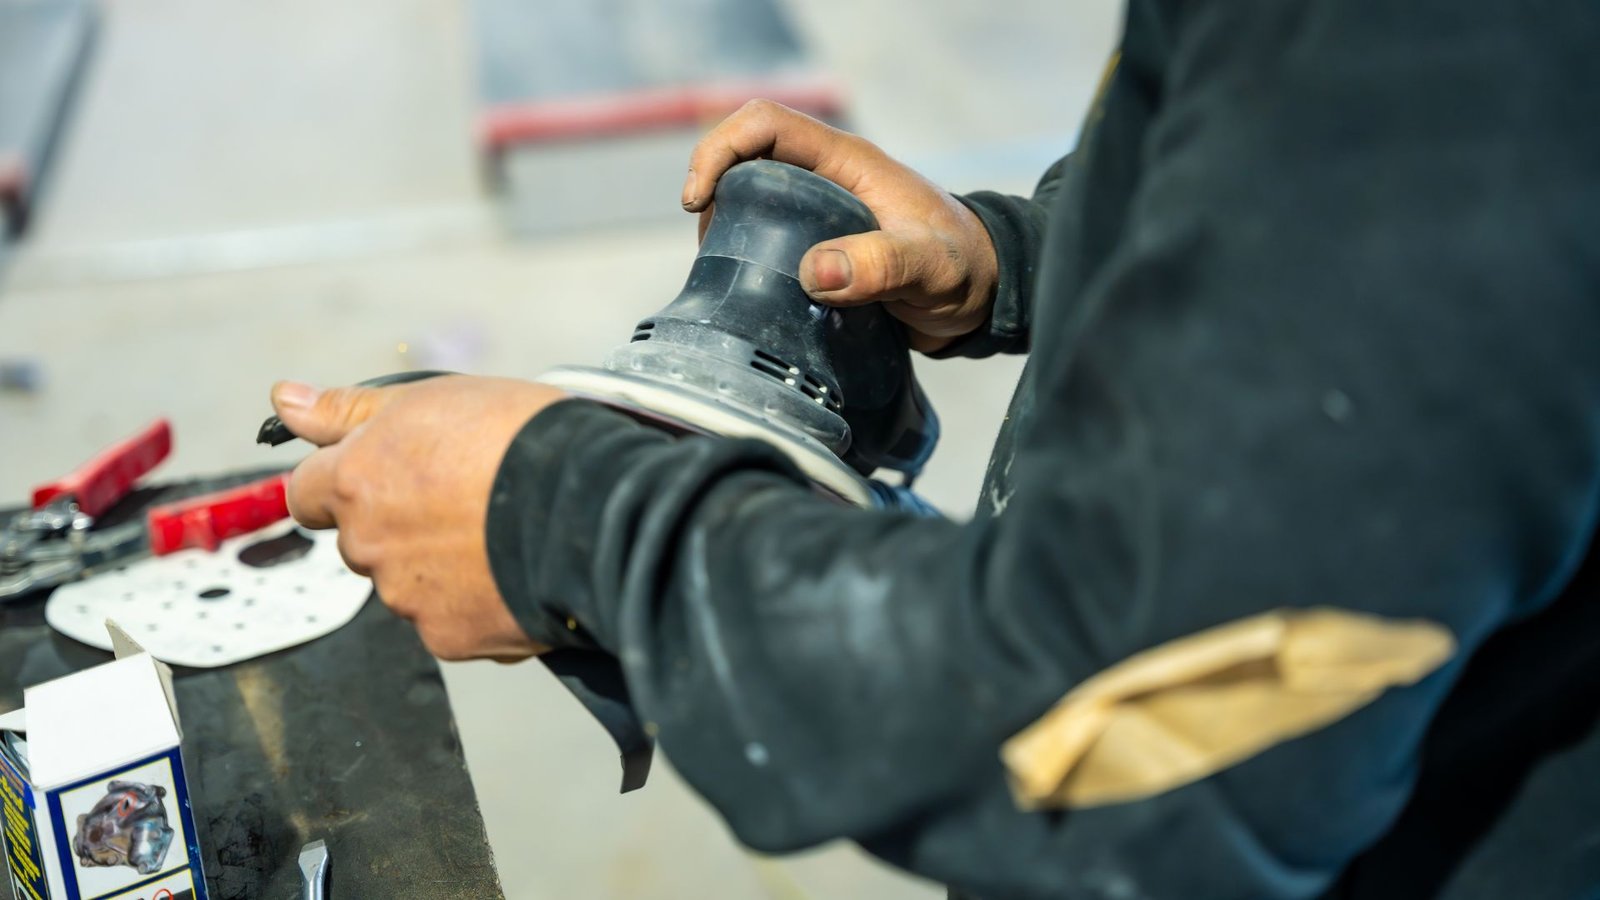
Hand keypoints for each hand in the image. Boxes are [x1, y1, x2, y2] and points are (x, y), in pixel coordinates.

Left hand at [270, 376, 563, 660]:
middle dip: (399, 525)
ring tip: (503, 533)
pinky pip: (453, 623)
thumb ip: (349, 410)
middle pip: (362, 540)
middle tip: (463, 498)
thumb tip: (284, 399)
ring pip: (408, 585)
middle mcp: (368, 545)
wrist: (591, 503)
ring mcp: (407, 598)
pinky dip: (477, 603)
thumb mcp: (430, 398)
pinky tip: (517, 570)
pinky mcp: (450, 638)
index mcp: (354, 482)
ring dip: (439, 566)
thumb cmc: (517, 440)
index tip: (384, 476)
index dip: (344, 482)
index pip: (307, 492)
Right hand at [683, 100, 998, 353]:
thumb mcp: (929, 268)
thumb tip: (816, 273)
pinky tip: (748, 287)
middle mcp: (830, 178)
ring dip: (727, 225)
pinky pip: (770, 234)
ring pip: (753, 198)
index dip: (720, 150)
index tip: (699, 202)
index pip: (766, 123)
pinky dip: (748, 253)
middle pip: (747, 158)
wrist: (986, 295)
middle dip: (714, 192)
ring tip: (724, 270)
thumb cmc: (966, 270)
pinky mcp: (823, 243)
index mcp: (848, 163)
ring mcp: (824, 210)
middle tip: (710, 246)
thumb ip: (881, 266)